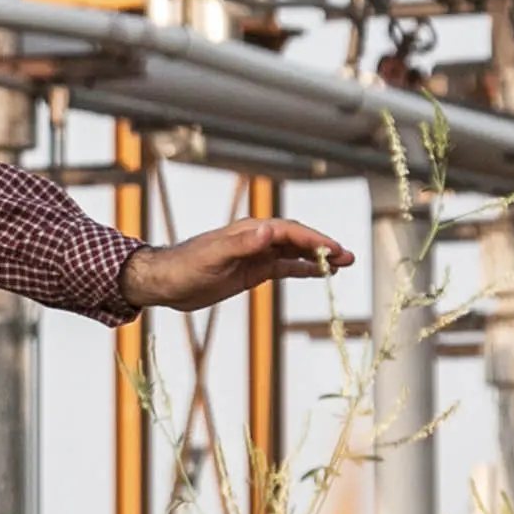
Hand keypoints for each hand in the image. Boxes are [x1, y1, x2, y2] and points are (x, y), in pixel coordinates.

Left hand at [120, 216, 352, 312]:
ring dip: (317, 258)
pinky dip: (302, 269)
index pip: (289, 232)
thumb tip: (269, 230)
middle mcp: (256, 239)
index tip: (334, 250)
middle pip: (297, 239)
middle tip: (348, 257)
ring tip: (343, 265)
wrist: (165, 282)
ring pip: (294, 253)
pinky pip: (284, 267)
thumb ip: (242, 244)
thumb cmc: (184, 267)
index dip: (313, 240)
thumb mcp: (213, 257)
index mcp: (249, 231)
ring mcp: (256, 254)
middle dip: (323, 247)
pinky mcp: (252, 270)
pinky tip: (319, 274)